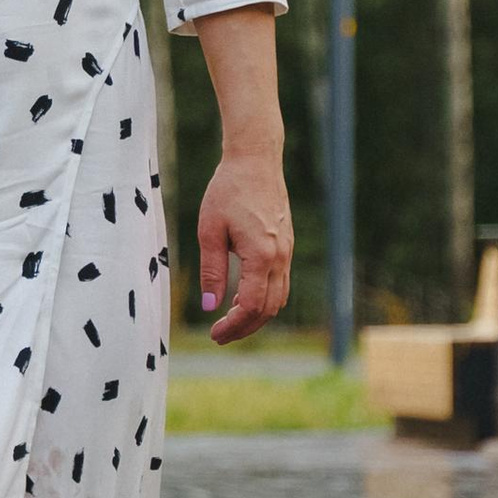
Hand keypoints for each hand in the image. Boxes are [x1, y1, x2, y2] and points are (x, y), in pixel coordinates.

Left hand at [196, 146, 292, 341]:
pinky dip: (265, 299)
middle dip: (245, 327)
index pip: (252, 306)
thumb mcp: (210, 230)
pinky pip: (280, 283)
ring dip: (256, 316)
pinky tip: (243, 299)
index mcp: (262, 255)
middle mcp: (280, 257)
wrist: (256, 161)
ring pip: (278, 298)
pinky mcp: (286, 246)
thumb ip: (212, 271)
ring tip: (230, 322)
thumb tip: (210, 306)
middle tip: (219, 335)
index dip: (234, 326)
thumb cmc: (228, 190)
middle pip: (269, 309)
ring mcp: (287, 252)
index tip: (214, 334)